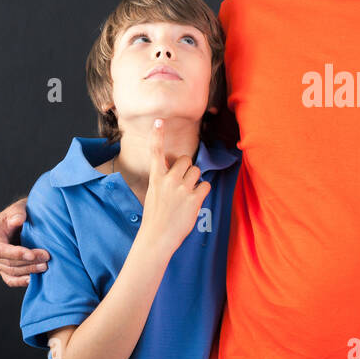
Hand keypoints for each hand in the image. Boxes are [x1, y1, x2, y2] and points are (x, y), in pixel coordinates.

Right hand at [0, 197, 48, 287]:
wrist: (22, 222)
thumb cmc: (19, 214)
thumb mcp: (18, 208)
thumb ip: (17, 212)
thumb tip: (18, 220)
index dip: (16, 253)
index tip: (33, 254)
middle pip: (7, 262)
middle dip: (28, 262)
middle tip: (47, 257)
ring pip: (11, 272)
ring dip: (29, 271)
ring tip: (45, 265)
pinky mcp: (3, 270)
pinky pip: (11, 280)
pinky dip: (22, 281)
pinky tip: (35, 279)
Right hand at [136, 118, 211, 256]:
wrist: (157, 238)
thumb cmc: (155, 217)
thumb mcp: (154, 193)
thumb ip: (163, 179)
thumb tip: (175, 169)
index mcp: (156, 178)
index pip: (156, 152)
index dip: (158, 136)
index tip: (159, 121)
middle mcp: (169, 180)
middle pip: (186, 159)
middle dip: (188, 168)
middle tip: (183, 181)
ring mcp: (182, 189)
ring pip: (197, 171)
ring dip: (195, 180)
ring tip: (187, 194)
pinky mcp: (194, 199)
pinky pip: (205, 185)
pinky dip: (203, 191)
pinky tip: (195, 201)